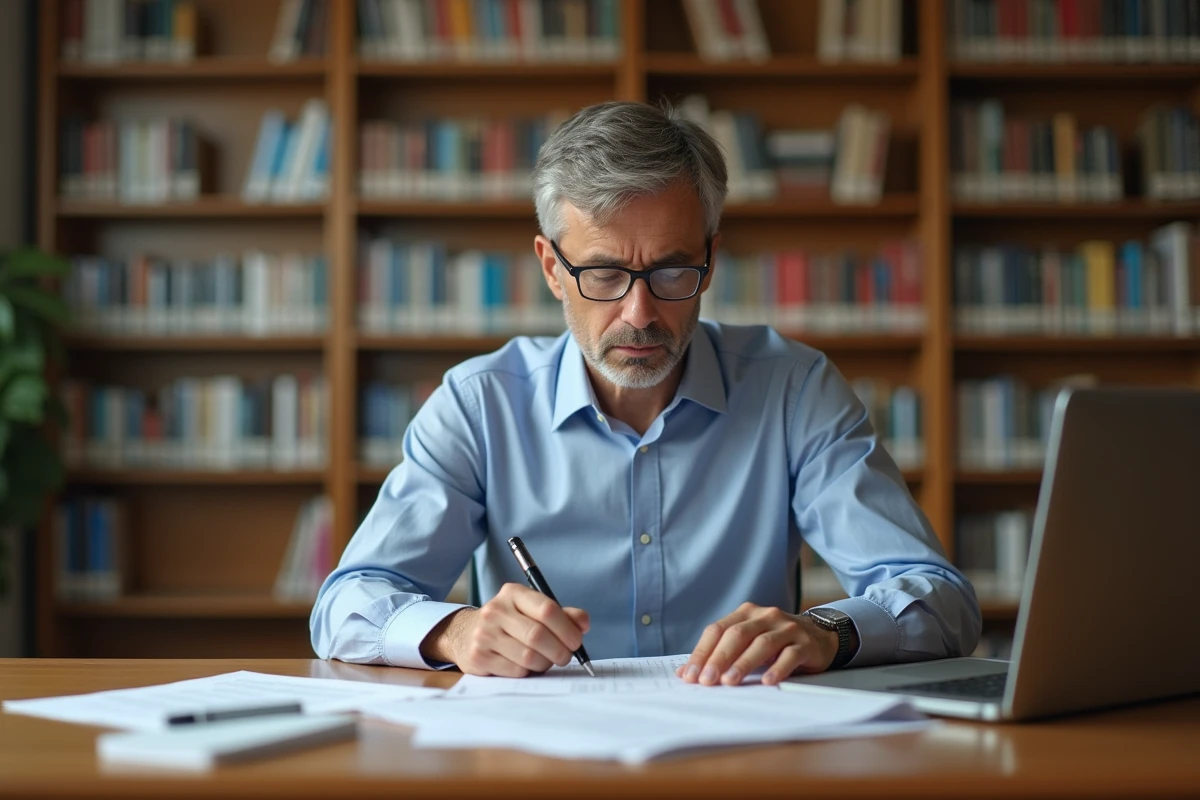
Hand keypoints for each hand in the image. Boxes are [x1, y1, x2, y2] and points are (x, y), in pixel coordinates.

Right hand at [419, 583, 588, 676]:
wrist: (466, 634)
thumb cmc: (509, 622)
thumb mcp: (532, 610)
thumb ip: (562, 614)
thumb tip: (583, 623)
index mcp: (513, 593)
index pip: (547, 609)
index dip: (567, 628)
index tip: (577, 641)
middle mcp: (495, 610)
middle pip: (538, 636)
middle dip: (560, 651)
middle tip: (566, 657)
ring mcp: (484, 634)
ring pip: (528, 656)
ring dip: (545, 663)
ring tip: (545, 660)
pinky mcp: (478, 657)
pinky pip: (515, 671)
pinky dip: (528, 672)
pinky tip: (526, 666)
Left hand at [676, 603, 841, 685]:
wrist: (819, 636)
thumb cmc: (775, 643)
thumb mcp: (747, 644)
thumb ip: (718, 654)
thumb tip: (684, 673)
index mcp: (745, 614)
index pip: (717, 630)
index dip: (702, 652)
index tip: (690, 675)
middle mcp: (765, 616)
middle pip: (737, 635)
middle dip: (719, 658)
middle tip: (706, 680)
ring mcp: (787, 628)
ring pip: (762, 643)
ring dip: (743, 663)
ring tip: (730, 682)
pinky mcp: (806, 643)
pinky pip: (790, 655)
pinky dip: (777, 668)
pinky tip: (767, 681)